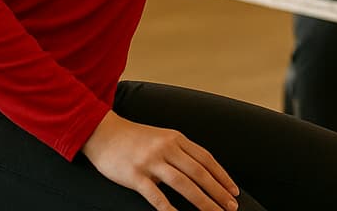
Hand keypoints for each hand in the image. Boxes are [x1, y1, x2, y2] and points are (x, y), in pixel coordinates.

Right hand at [82, 111, 238, 210]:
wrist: (103, 133)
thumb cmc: (135, 139)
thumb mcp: (163, 137)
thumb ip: (181, 151)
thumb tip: (203, 170)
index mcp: (177, 139)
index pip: (207, 159)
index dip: (223, 176)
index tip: (234, 191)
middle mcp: (167, 148)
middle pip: (199, 172)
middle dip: (218, 191)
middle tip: (231, 206)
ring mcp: (151, 162)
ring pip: (183, 183)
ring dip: (202, 201)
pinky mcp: (134, 175)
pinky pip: (155, 195)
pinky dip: (169, 208)